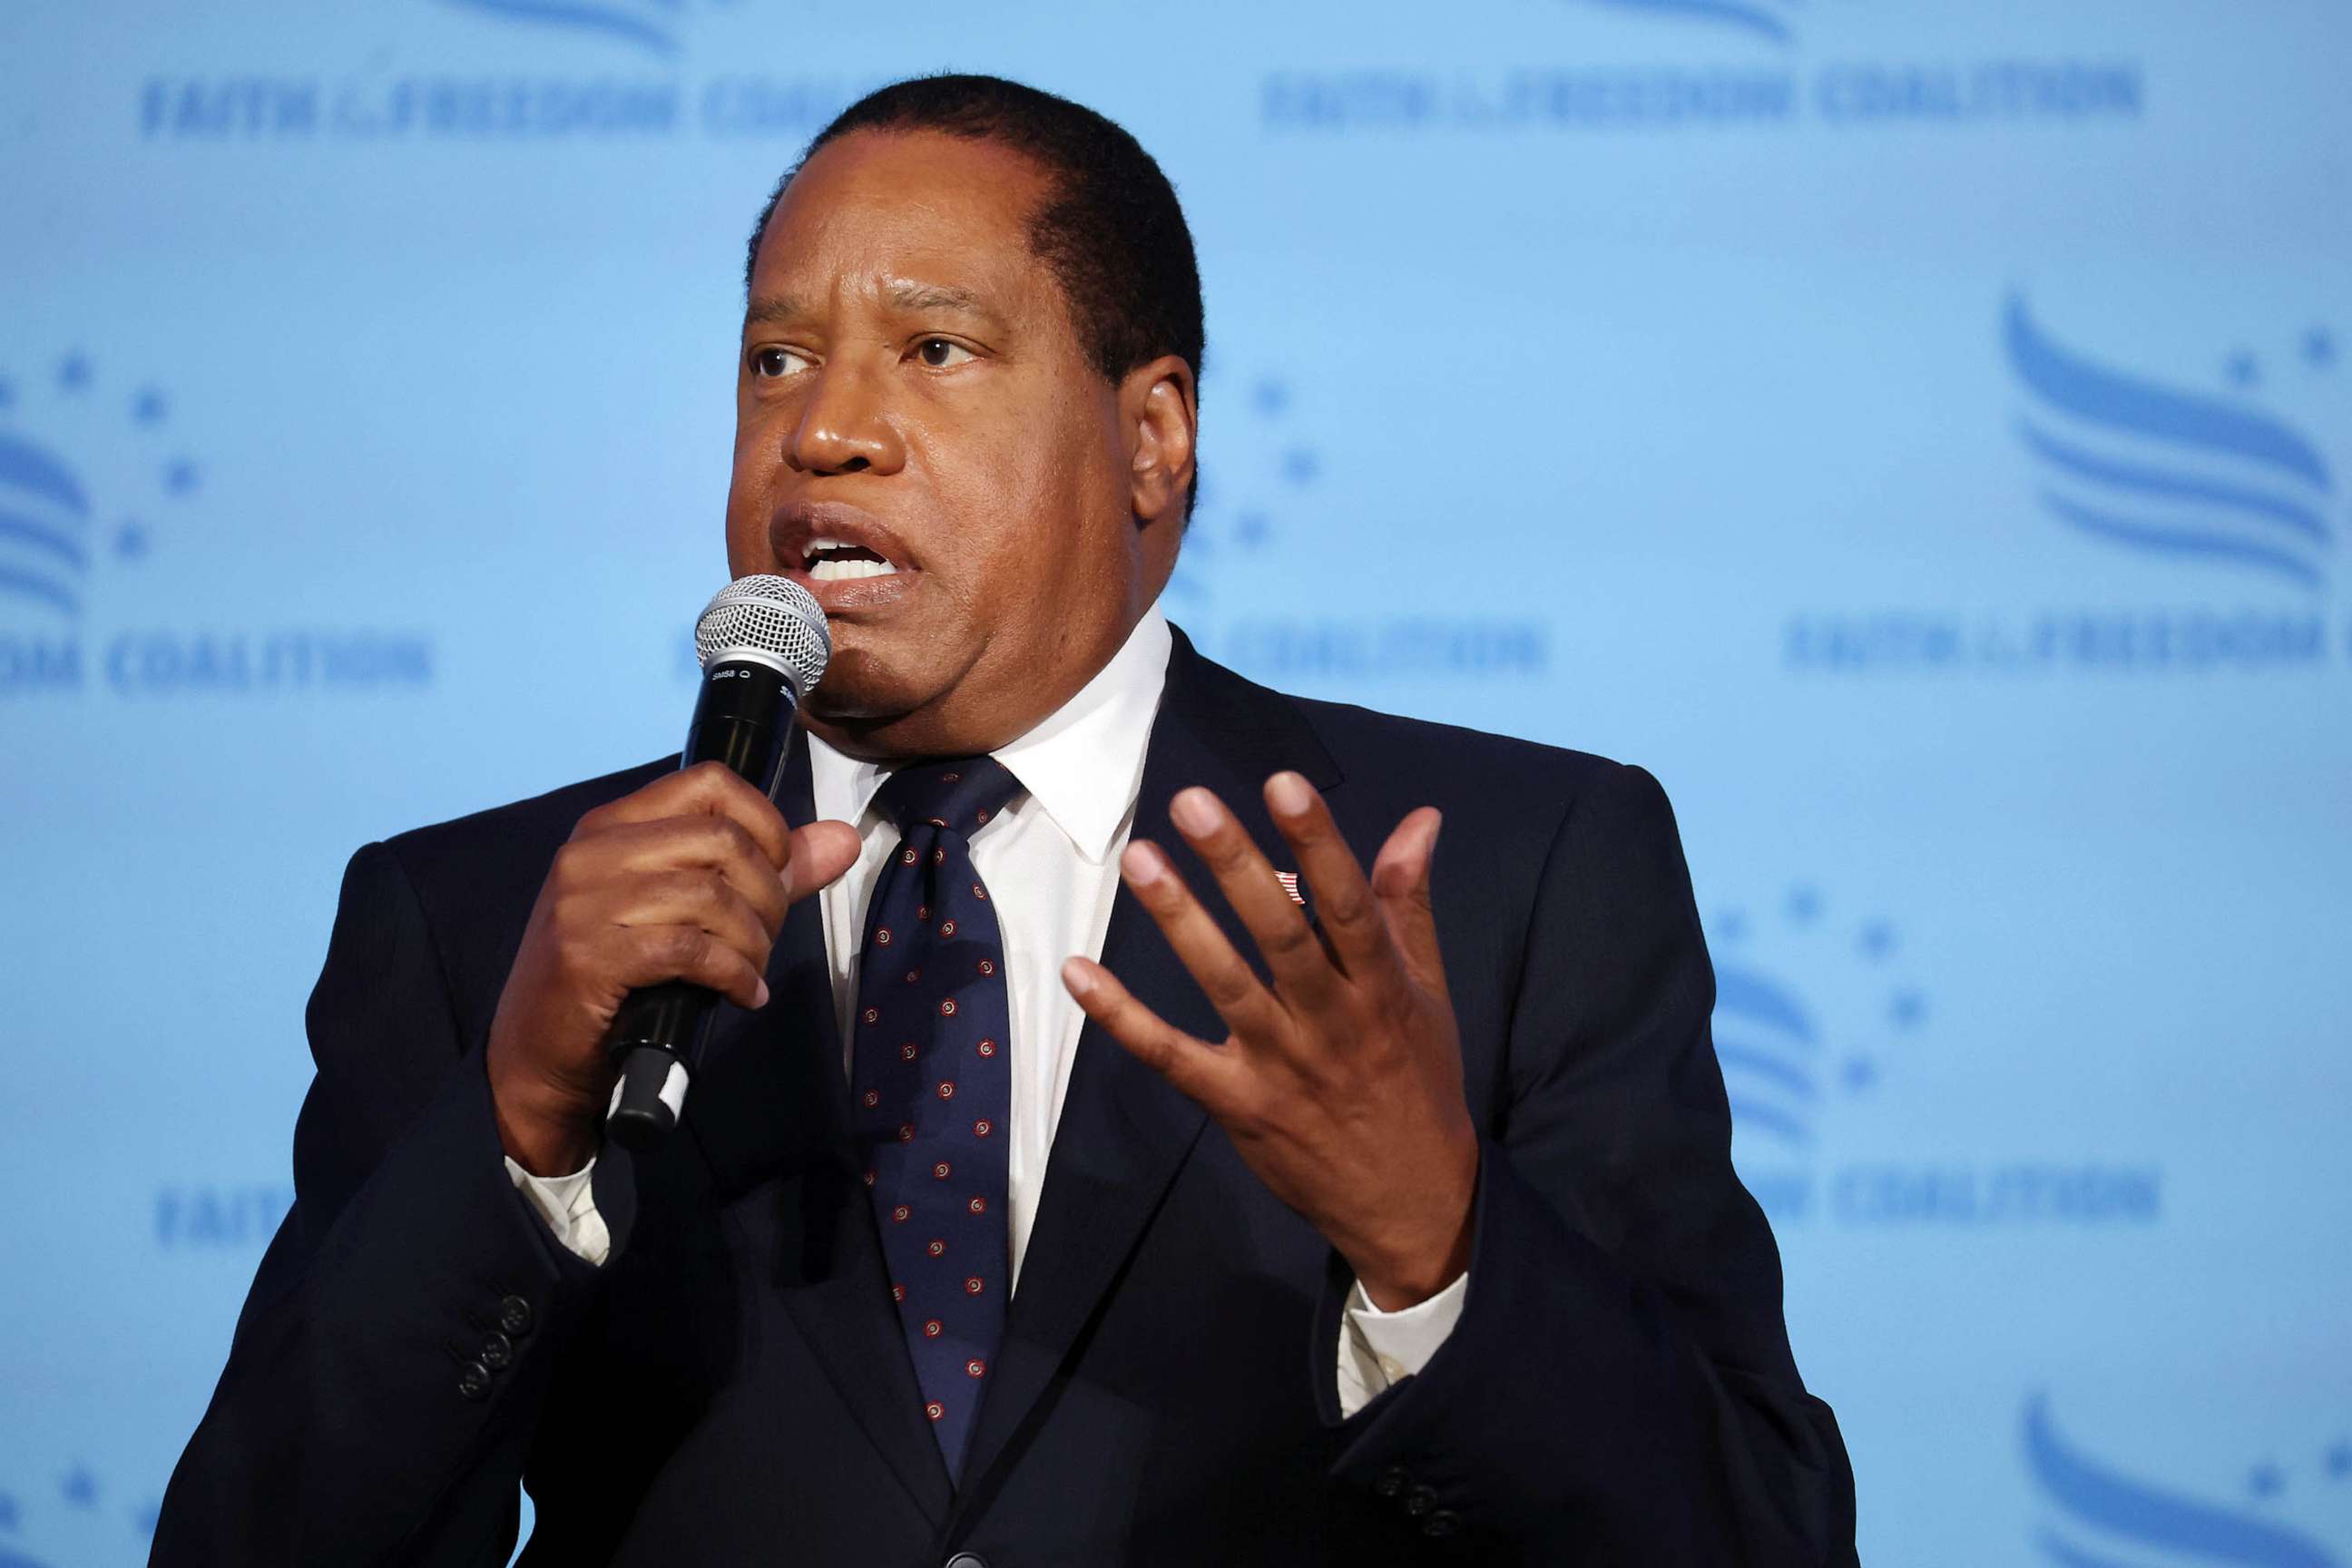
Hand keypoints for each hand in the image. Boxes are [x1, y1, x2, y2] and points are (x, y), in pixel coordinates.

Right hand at [487, 761, 860, 1174]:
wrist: (534, 1058)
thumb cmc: (614, 978)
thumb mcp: (681, 910)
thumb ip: (765, 870)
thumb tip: (843, 838)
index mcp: (611, 825)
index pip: (710, 783)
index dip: (766, 823)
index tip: (778, 872)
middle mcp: (591, 852)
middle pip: (722, 839)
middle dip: (769, 894)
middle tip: (765, 938)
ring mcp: (584, 903)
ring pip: (712, 895)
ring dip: (754, 941)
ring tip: (751, 971)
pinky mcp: (589, 958)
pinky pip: (691, 950)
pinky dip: (733, 974)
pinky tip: (741, 994)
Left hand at [1062, 771, 1476, 1309]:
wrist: (1412, 1205)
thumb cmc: (1418, 1082)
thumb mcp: (1428, 993)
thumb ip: (1408, 904)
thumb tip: (1420, 818)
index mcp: (1381, 989)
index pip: (1349, 905)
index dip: (1318, 842)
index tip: (1284, 783)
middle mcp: (1330, 1022)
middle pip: (1281, 935)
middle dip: (1237, 865)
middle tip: (1192, 802)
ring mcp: (1279, 1066)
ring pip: (1224, 985)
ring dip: (1180, 921)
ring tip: (1142, 859)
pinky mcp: (1236, 1104)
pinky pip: (1171, 1056)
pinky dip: (1122, 1017)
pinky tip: (1079, 972)